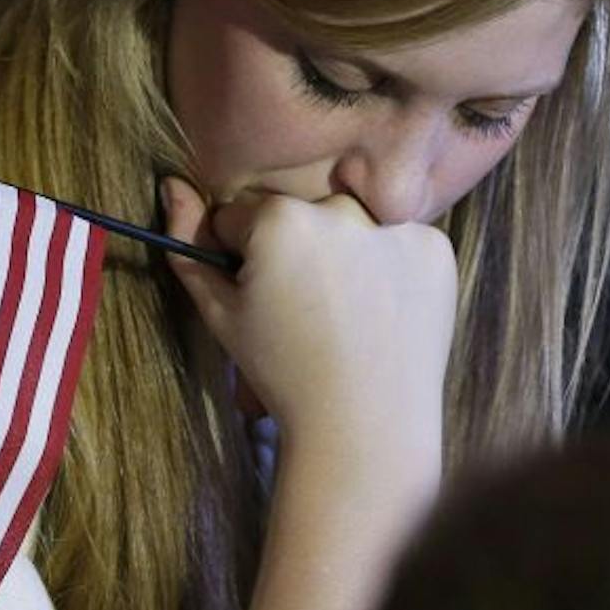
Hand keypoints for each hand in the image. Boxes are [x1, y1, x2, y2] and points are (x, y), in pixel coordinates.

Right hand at [160, 178, 457, 467]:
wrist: (365, 424)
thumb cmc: (283, 371)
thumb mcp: (220, 313)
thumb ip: (188, 242)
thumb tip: (173, 185)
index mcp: (280, 218)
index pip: (241, 216)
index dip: (241, 258)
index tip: (261, 297)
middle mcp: (341, 209)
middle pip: (301, 213)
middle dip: (295, 248)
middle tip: (307, 308)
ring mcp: (396, 226)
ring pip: (353, 224)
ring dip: (345, 250)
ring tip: (346, 311)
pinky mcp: (436, 248)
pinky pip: (400, 242)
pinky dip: (391, 267)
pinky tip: (383, 311)